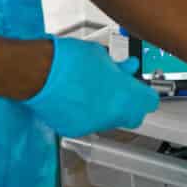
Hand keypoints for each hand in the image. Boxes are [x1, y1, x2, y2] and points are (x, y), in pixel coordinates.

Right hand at [24, 37, 158, 136]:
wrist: (37, 73)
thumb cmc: (71, 59)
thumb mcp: (102, 56)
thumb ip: (118, 67)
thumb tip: (127, 68)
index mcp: (123, 95)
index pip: (149, 103)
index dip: (145, 94)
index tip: (140, 87)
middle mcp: (111, 115)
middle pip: (132, 116)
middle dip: (129, 104)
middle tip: (119, 87)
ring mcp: (92, 125)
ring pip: (109, 120)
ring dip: (106, 107)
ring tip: (92, 89)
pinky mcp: (73, 130)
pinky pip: (88, 123)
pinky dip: (86, 113)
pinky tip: (76, 98)